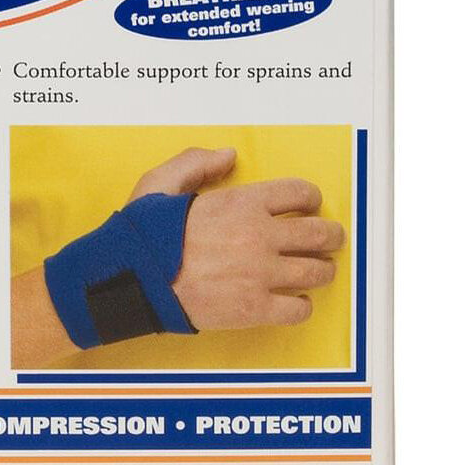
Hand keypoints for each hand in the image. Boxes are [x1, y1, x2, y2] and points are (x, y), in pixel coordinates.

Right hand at [130, 147, 343, 329]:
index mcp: (242, 203)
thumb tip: (228, 155)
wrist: (133, 282)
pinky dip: (302, 305)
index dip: (311, 197)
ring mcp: (261, 274)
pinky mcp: (255, 309)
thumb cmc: (144, 235)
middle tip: (329, 238)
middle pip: (320, 233)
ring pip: (317, 272)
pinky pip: (299, 309)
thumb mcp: (161, 182)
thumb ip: (197, 161)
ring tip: (317, 269)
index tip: (310, 204)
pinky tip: (293, 300)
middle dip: (330, 234)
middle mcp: (259, 236)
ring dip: (322, 269)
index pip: (300, 193)